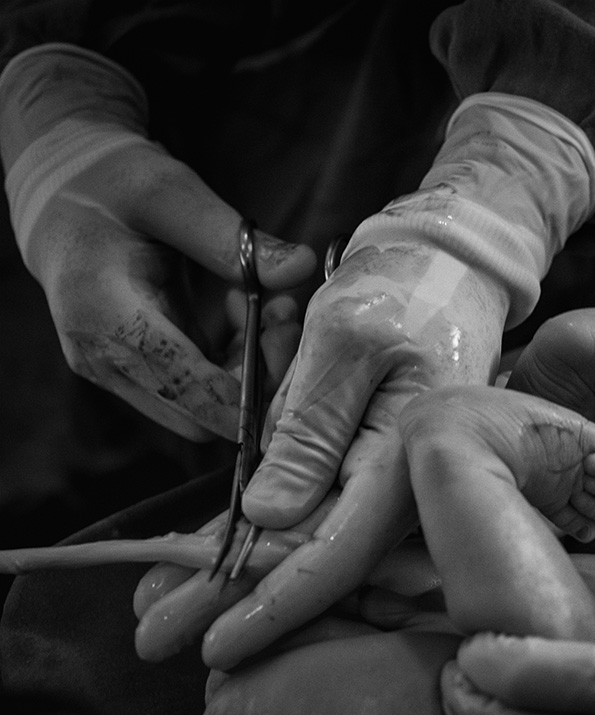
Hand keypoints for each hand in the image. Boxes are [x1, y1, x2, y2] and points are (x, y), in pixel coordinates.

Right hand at [29, 153, 313, 440]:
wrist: (60, 195)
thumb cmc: (108, 185)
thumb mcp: (170, 193)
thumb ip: (231, 238)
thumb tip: (300, 268)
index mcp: (105, 319)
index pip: (194, 395)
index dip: (258, 380)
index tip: (286, 323)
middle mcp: (106, 360)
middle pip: (207, 415)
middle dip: (261, 371)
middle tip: (282, 308)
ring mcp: (120, 371)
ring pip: (208, 409)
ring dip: (252, 364)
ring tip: (267, 301)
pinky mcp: (139, 369)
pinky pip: (201, 389)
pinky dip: (235, 358)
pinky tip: (242, 308)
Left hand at [186, 92, 594, 668]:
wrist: (455, 266)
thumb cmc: (407, 288)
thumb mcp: (347, 338)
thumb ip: (311, 427)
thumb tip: (270, 519)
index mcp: (410, 454)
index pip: (340, 548)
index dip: (276, 602)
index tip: (214, 643)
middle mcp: (408, 483)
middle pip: (317, 562)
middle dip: (234, 601)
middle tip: (151, 636)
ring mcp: (391, 478)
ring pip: (312, 544)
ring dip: (236, 575)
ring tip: (159, 600)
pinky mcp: (372, 465)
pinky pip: (318, 510)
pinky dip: (262, 534)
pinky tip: (210, 556)